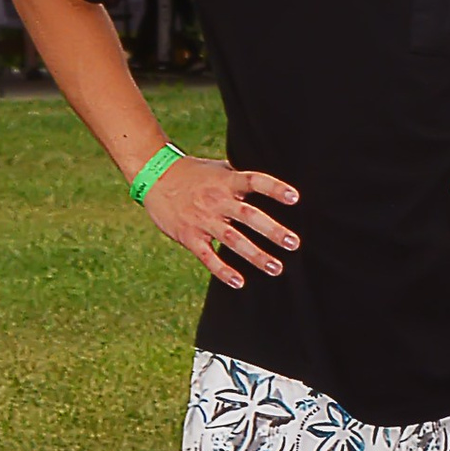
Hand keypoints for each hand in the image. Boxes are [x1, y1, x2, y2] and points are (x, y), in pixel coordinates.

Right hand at [139, 154, 300, 286]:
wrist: (154, 177)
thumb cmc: (192, 173)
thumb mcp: (217, 168)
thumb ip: (240, 178)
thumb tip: (267, 184)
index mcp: (226, 181)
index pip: (254, 182)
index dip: (274, 189)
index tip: (295, 198)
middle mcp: (216, 200)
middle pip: (248, 216)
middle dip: (272, 231)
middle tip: (293, 243)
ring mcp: (202, 220)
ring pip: (233, 240)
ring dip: (256, 255)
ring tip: (276, 267)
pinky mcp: (188, 235)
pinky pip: (207, 256)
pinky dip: (223, 270)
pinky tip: (239, 282)